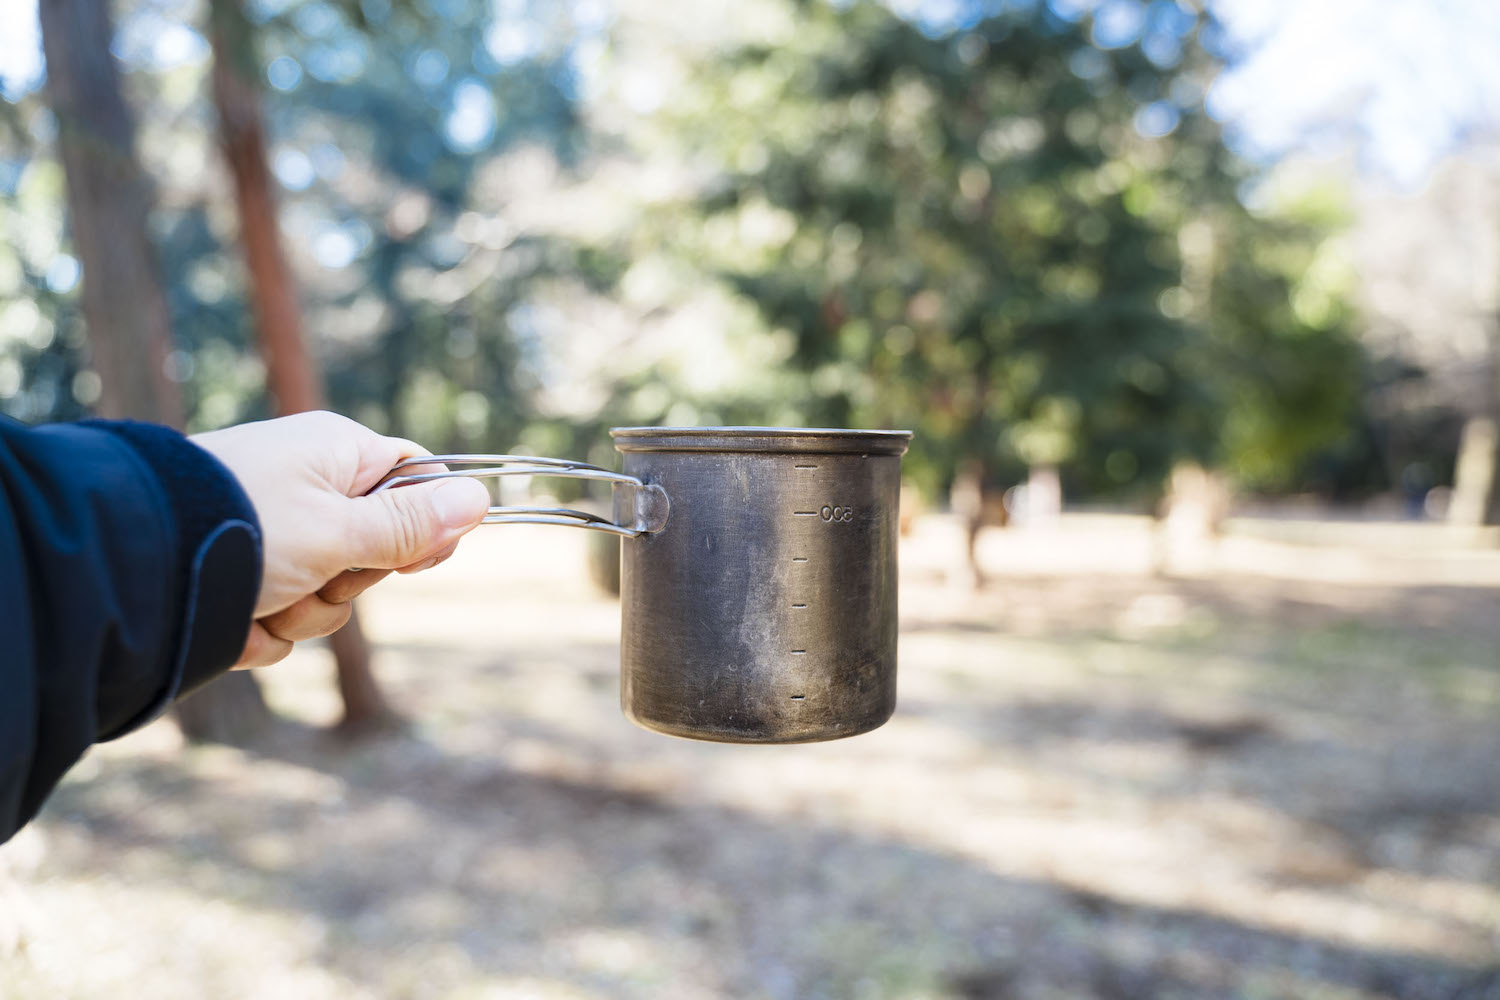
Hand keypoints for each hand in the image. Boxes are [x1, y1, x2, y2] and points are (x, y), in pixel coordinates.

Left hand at [190, 411, 490, 666]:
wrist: (132, 563)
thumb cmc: (245, 529)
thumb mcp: (341, 531)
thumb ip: (411, 525)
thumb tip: (480, 498)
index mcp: (337, 454)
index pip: (417, 479)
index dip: (426, 524)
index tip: (413, 559)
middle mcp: (308, 488)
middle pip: (375, 549)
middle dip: (348, 583)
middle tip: (320, 573)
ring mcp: (274, 533)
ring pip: (328, 594)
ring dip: (302, 613)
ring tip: (263, 600)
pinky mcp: (242, 576)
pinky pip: (283, 616)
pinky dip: (263, 628)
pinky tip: (235, 620)